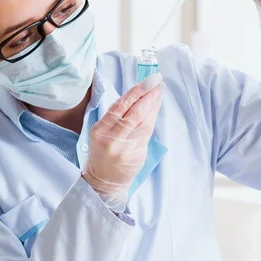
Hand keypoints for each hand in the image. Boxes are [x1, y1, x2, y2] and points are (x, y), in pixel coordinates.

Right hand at [82, 73, 162, 211]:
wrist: (104, 180)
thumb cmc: (103, 152)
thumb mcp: (101, 132)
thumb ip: (116, 116)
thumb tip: (137, 94)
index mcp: (100, 130)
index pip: (120, 106)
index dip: (136, 91)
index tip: (148, 80)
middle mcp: (112, 139)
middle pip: (133, 112)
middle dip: (148, 94)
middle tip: (158, 81)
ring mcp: (126, 148)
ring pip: (143, 121)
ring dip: (153, 104)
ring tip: (159, 91)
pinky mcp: (137, 154)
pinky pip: (147, 132)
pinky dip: (153, 117)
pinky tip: (156, 108)